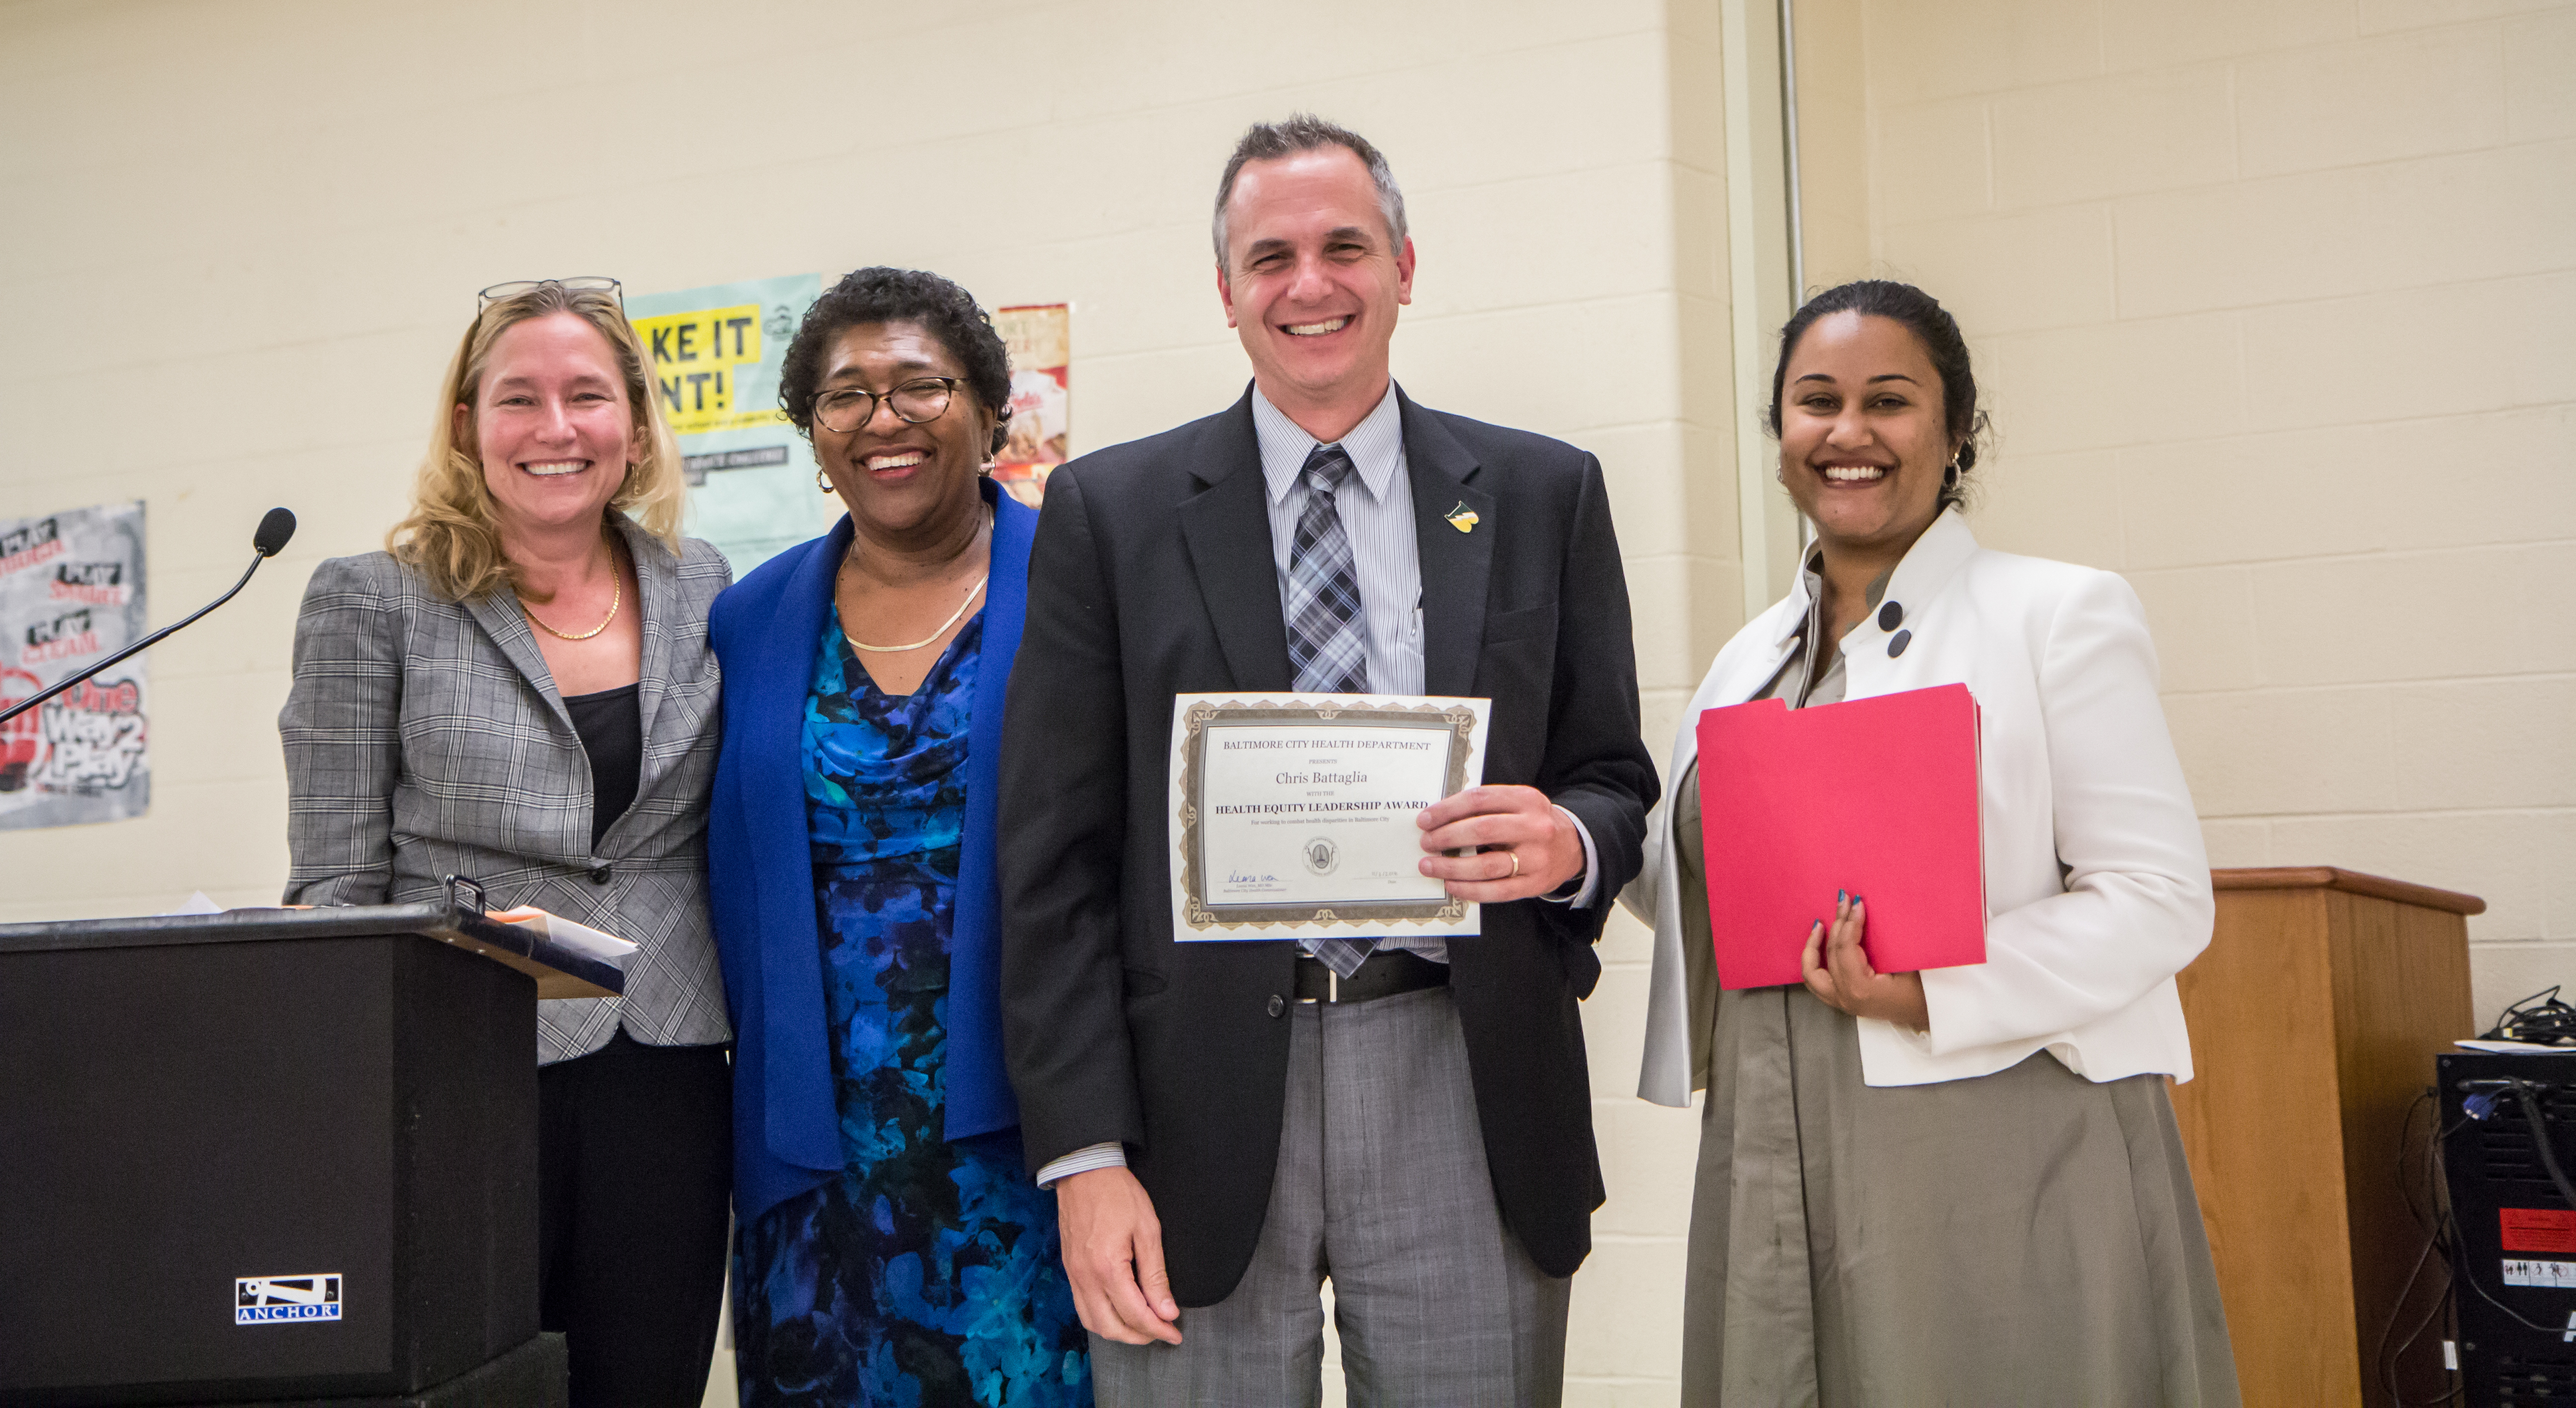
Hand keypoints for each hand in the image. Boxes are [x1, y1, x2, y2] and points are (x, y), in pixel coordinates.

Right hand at [1054, 1165, 1182, 1344]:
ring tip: (1141, 1327)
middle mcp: (1086, 1278)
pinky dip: (1101, 1318)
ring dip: (1118, 1332)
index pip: (1136, 1314)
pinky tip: (1118, 1312)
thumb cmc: (1118, 1194)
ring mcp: (1074, 1275)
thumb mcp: (1147, 1229)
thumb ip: (1156, 1275)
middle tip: (1161, 1332)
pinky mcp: (1069, 1269)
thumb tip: (1166, 1310)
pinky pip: (1082, 1307)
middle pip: (1111, 1327)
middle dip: (1139, 1337)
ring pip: (1092, 1322)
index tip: (1174, 1333)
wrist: (1083, 1171)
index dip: (1158, 1329)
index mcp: (1108, 1268)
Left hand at [1416, 785, 1582, 902]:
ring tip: (1430, 865)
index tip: (1425, 819)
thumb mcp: (1517, 804)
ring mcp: (1536, 858)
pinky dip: (1470, 890)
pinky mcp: (1535, 884)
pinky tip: (1451, 885)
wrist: (1573, 846)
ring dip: (1452, 866)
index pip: (1479, 799)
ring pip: (1487, 865)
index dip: (1447, 809)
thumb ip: (1486, 807)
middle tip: (1426, 842)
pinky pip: (1497, 891)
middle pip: (1482, 830)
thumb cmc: (1531, 823)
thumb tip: (1439, 819)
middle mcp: (1535, 827)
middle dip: (1447, 837)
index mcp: (1527, 799)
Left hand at [1800, 892, 1929, 1031]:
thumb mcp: (1908, 962)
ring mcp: (1841, 1003)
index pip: (1846, 948)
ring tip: (1819, 924)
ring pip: (1812, 973)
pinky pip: (1816, 982)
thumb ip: (1886, 939)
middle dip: (1838, 924)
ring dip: (1814, 946)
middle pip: (1832, 954)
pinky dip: (1813, 962)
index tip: (1856, 902)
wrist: (1928, 1016)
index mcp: (1860, 988)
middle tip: (1844, 901)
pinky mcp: (1842, 1002)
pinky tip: (1817, 946)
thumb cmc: (1923, 992)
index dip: (1850, 922)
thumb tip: (1867, 909)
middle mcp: (1845, 997)